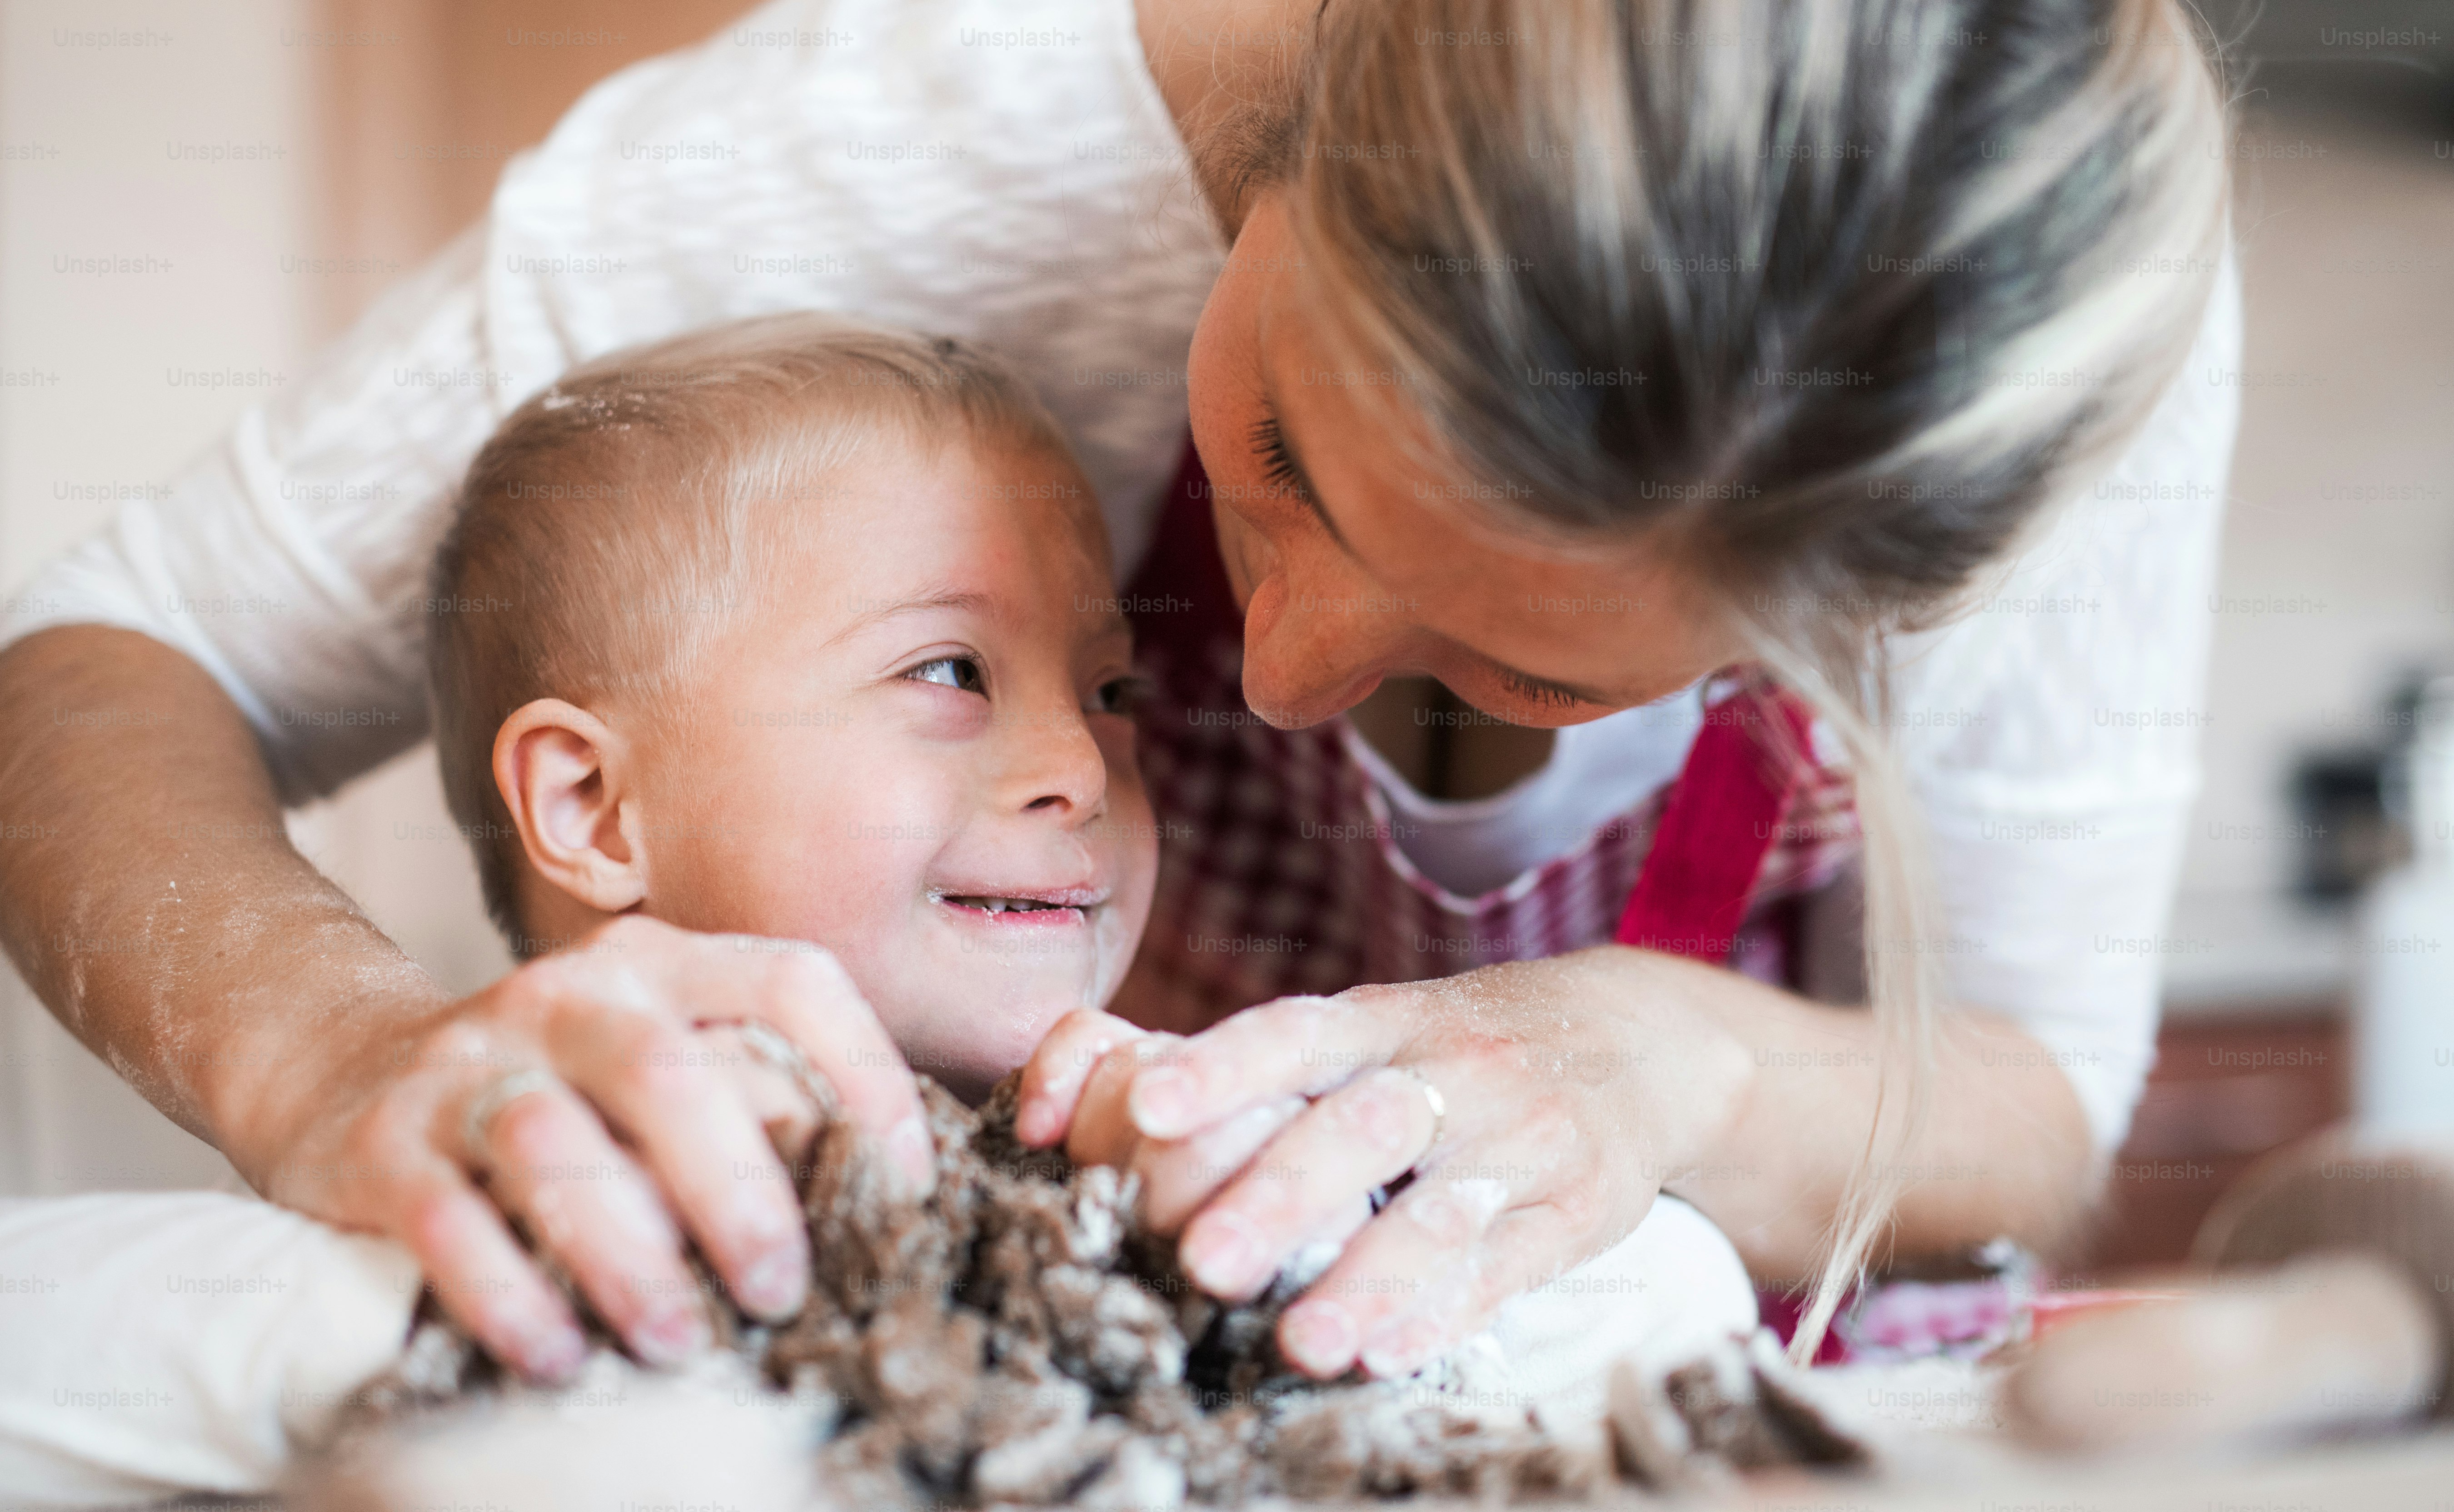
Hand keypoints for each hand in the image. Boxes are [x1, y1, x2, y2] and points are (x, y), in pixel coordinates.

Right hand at [230, 915, 934, 1380]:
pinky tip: (558, 1354)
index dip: (866, 1075)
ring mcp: (469, 1061)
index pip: (791, 983)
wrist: (346, 1070)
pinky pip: (446, 1217)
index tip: (906, 1183)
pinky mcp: (383, 1140)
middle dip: (740, 1192)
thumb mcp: (659, 1062)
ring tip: (682, 1343)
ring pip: (558, 1147)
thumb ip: (751, 1094)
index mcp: (660, 965)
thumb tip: (880, 1192)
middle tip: (783, 1289)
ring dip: (629, 1256)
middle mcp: (569, 995)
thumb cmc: (558, 1089)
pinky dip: (508, 1293)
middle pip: (673, 1074)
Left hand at [1016, 951, 1753, 1379]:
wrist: (1638, 1039)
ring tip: (1296, 1342)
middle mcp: (1451, 1070)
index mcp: (1384, 1022)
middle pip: (1359, 1126)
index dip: (1223, 1067)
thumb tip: (1110, 1107)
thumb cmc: (1457, 1047)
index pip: (1295, 1034)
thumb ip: (1267, 1070)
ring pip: (1437, 1210)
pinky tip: (1385, 1355)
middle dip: (1279, 1194)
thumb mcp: (1378, 1027)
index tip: (1146, 1106)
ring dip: (1363, 1280)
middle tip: (1200, 1258)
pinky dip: (1442, 1311)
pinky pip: (1505, 1265)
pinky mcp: (1573, 1209)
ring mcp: (1520, 1140)